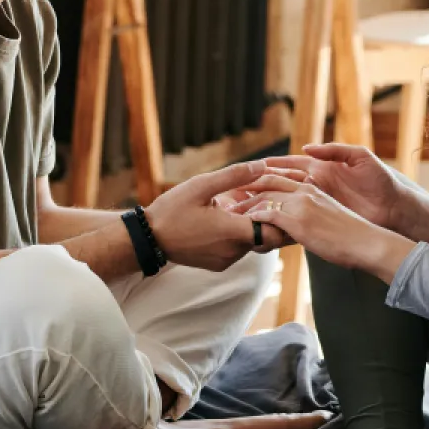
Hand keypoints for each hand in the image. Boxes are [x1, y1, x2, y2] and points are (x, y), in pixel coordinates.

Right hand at [144, 161, 291, 270]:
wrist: (149, 238)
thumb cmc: (173, 210)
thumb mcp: (202, 185)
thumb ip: (234, 176)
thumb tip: (262, 165)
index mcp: (232, 232)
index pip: (273, 231)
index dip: (279, 214)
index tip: (275, 197)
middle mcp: (233, 251)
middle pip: (266, 237)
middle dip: (267, 215)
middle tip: (261, 195)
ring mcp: (226, 260)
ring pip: (252, 242)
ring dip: (252, 223)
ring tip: (242, 201)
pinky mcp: (219, 263)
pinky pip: (239, 248)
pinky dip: (240, 232)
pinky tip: (228, 214)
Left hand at [234, 175, 415, 281]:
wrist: (366, 242)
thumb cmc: (349, 236)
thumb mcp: (327, 218)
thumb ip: (310, 215)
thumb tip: (295, 225)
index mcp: (311, 188)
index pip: (278, 178)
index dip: (258, 180)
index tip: (241, 186)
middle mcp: (304, 191)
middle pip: (266, 182)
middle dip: (245, 187)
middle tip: (226, 194)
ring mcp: (301, 204)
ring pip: (264, 197)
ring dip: (245, 204)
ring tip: (228, 211)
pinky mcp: (299, 219)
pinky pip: (270, 215)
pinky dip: (254, 218)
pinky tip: (243, 223)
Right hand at [264, 144, 417, 232]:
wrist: (396, 208)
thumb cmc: (381, 180)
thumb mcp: (361, 157)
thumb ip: (334, 150)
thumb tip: (306, 148)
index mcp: (325, 168)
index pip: (293, 164)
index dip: (274, 164)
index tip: (254, 166)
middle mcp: (319, 183)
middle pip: (286, 182)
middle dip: (266, 184)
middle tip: (243, 187)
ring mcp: (322, 201)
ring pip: (290, 200)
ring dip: (271, 201)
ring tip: (250, 205)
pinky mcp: (326, 217)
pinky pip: (301, 217)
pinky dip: (286, 217)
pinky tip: (271, 222)